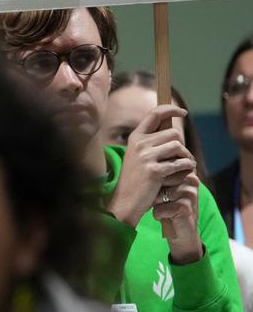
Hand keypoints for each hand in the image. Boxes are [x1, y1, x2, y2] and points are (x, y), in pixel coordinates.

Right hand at [107, 105, 195, 226]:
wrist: (125, 201)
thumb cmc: (135, 180)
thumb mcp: (138, 156)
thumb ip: (151, 143)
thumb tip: (173, 132)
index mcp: (135, 138)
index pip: (154, 114)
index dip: (170, 110)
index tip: (183, 112)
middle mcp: (139, 143)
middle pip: (173, 134)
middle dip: (182, 146)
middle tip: (183, 158)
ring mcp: (146, 157)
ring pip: (179, 147)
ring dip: (186, 157)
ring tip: (184, 167)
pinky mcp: (155, 170)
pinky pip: (181, 163)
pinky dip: (186, 168)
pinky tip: (183, 174)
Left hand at [153, 172, 203, 263]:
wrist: (182, 231)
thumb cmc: (170, 207)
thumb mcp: (165, 189)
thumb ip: (161, 176)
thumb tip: (143, 164)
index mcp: (187, 173)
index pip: (162, 171)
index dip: (155, 182)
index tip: (159, 191)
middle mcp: (191, 180)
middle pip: (160, 181)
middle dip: (155, 193)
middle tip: (164, 202)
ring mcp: (189, 193)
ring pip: (159, 194)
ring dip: (156, 204)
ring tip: (166, 209)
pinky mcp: (185, 207)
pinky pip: (160, 208)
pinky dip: (158, 214)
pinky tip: (167, 217)